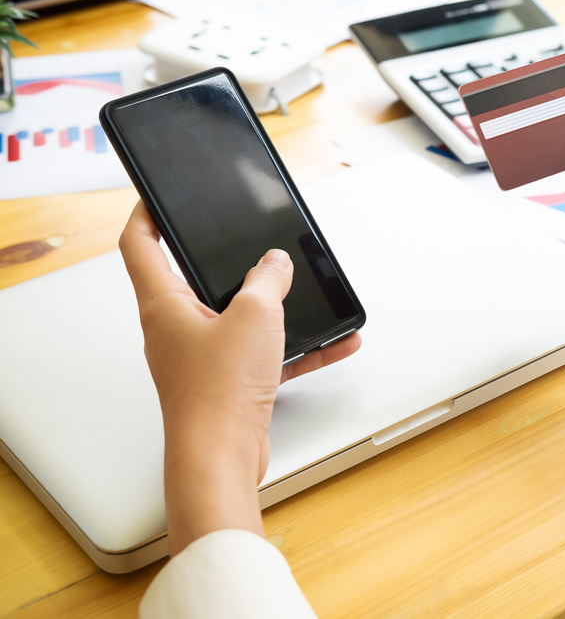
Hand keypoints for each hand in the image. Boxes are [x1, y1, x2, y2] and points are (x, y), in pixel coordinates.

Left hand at [119, 201, 360, 552]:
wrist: (222, 457)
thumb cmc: (217, 393)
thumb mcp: (254, 316)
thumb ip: (268, 280)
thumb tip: (275, 262)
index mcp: (165, 304)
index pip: (140, 245)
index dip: (147, 214)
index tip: (157, 198)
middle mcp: (177, 329)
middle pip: (194, 280)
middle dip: (223, 261)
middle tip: (242, 241)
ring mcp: (202, 357)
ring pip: (239, 319)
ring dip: (274, 308)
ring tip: (304, 296)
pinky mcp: (228, 382)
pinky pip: (266, 353)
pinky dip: (297, 347)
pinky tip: (333, 343)